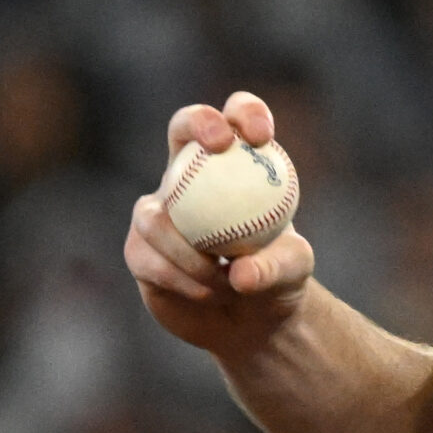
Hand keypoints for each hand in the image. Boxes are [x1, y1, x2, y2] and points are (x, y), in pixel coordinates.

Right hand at [123, 92, 315, 358]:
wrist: (250, 319)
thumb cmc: (278, 279)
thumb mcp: (292, 271)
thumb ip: (274, 267)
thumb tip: (241, 273)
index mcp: (236, 166)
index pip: (237, 118)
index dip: (245, 113)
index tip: (262, 137)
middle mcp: (191, 176)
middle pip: (182, 126)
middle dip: (198, 121)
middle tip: (220, 144)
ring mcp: (160, 210)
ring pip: (155, 214)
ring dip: (189, 251)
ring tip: (224, 280)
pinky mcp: (140, 250)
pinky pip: (149, 257)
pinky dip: (179, 277)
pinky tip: (207, 293)